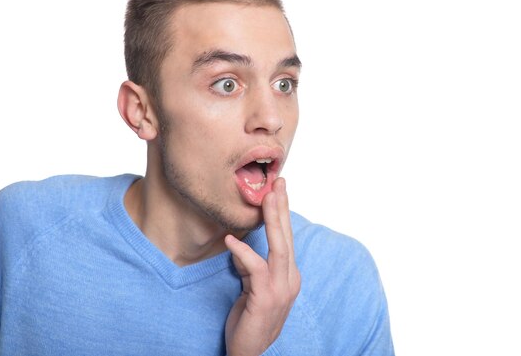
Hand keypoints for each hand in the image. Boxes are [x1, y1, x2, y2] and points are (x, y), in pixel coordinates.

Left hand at [224, 178, 300, 355]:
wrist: (249, 354)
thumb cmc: (249, 320)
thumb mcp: (252, 287)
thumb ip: (252, 266)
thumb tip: (240, 245)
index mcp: (289, 276)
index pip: (287, 238)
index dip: (283, 213)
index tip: (278, 189)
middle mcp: (290, 280)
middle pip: (287, 237)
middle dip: (282, 208)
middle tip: (277, 183)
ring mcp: (281, 290)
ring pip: (280, 247)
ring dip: (273, 221)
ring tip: (265, 198)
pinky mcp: (266, 298)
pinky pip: (257, 268)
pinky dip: (243, 252)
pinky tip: (230, 240)